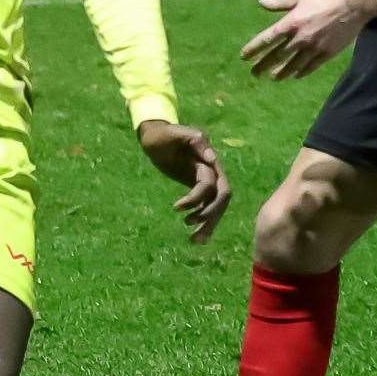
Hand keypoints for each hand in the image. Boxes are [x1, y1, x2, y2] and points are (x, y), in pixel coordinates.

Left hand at [137, 120, 230, 242]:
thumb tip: (212, 158)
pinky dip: (202, 221)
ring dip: (207, 224)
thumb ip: (196, 141)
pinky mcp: (198, 187)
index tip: (176, 207)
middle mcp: (212, 171)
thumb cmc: (164, 134)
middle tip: (190, 229)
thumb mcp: (176, 133)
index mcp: (209, 160)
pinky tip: (194, 237)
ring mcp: (206, 179)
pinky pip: (205, 206)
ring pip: (214, 206)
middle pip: (220, 199)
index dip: (199, 199)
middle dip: (209, 216)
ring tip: (193, 241)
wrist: (156, 137)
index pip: (215, 185)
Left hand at [240, 0, 374, 80]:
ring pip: (292, 65)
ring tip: (273, 78)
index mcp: (291, 22)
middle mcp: (300, 38)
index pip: (266, 39)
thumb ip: (279, 2)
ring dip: (281, 73)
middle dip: (263, 65)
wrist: (354, 4)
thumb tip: (261, 1)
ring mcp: (313, 47)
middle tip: (254, 73)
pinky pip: (310, 67)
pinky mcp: (326, 53)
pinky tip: (295, 76)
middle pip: (276, 56)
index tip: (244, 57)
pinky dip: (301, 72)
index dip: (253, 49)